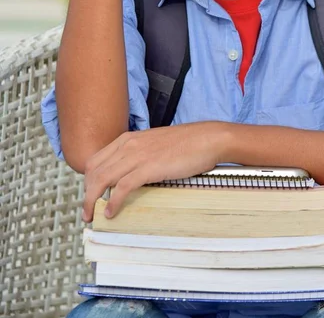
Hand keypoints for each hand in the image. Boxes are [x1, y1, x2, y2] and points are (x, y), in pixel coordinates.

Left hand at [82, 121, 229, 221]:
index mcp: (128, 139)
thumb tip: (131, 173)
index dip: (88, 180)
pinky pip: (122, 187)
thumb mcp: (154, 145)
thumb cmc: (186, 143)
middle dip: (86, 193)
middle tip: (87, 211)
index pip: (96, 160)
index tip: (89, 196)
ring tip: (92, 216)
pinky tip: (111, 213)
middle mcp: (128, 145)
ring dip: (93, 200)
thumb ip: (139, 155)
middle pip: (94, 171)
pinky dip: (113, 202)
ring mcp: (137, 155)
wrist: (207, 139)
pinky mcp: (148, 167)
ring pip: (103, 179)